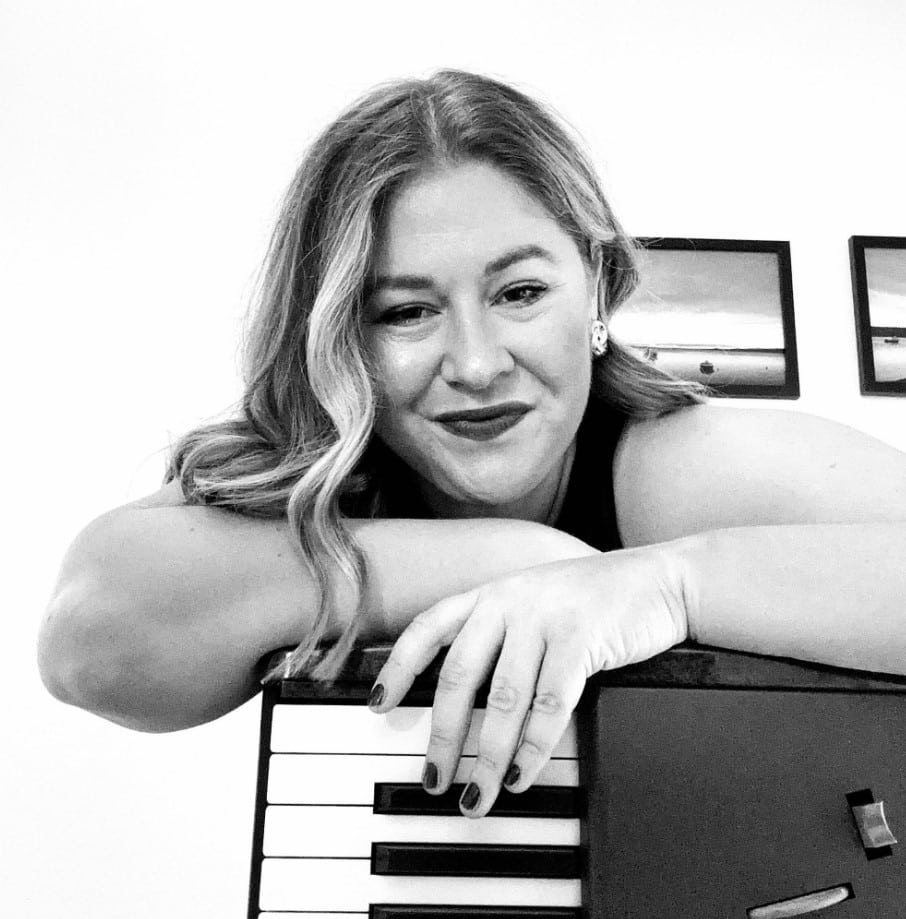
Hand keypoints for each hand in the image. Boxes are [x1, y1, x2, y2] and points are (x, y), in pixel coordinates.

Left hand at [368, 544, 689, 816]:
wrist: (659, 579)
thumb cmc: (594, 599)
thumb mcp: (535, 601)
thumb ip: (499, 633)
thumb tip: (461, 697)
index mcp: (491, 594)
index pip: (428, 627)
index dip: (398, 666)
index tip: (378, 704)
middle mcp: (509, 601)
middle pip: (459, 675)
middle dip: (442, 734)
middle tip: (433, 778)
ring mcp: (545, 617)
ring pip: (503, 699)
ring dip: (488, 756)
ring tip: (479, 795)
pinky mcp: (582, 638)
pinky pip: (550, 704)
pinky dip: (534, 747)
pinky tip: (524, 775)